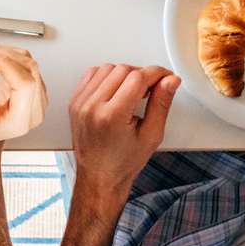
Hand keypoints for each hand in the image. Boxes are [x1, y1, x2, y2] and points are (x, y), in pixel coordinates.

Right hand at [0, 46, 47, 150]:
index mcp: (19, 121)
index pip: (24, 84)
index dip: (5, 64)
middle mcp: (33, 111)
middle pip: (29, 70)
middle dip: (2, 55)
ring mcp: (37, 100)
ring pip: (28, 63)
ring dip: (3, 53)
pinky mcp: (33, 89)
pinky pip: (25, 64)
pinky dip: (6, 56)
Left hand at [68, 64, 179, 205]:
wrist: (99, 177)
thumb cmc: (123, 163)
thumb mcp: (151, 135)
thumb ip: (161, 103)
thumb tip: (170, 80)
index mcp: (112, 116)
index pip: (137, 77)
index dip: (156, 73)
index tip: (165, 77)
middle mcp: (92, 106)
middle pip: (123, 69)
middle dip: (142, 74)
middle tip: (152, 88)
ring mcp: (80, 103)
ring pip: (107, 68)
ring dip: (124, 74)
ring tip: (134, 92)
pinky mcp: (75, 101)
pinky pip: (92, 75)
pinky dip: (107, 76)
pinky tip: (117, 89)